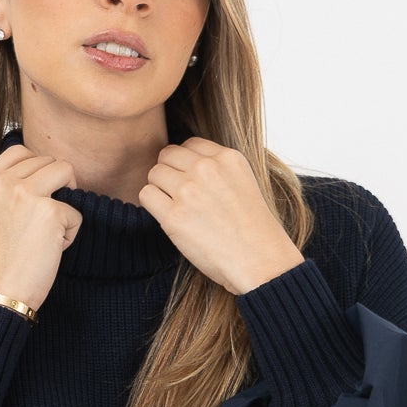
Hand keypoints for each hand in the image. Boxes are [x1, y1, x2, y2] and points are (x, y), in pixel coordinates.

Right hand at [0, 140, 83, 311]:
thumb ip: (3, 192)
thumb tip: (37, 175)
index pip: (19, 152)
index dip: (37, 168)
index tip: (40, 190)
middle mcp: (2, 183)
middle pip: (46, 160)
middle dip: (55, 186)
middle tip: (47, 217)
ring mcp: (26, 194)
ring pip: (66, 171)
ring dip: (66, 200)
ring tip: (52, 228)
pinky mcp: (50, 211)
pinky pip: (76, 212)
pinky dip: (70, 233)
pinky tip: (51, 250)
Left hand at [138, 137, 303, 295]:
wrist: (260, 262)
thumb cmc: (254, 231)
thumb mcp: (244, 184)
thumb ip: (219, 170)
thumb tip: (186, 166)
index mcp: (228, 158)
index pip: (190, 144)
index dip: (185, 162)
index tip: (191, 181)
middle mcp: (206, 168)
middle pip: (167, 155)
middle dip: (169, 173)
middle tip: (179, 196)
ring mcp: (188, 191)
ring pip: (154, 174)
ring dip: (160, 189)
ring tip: (176, 208)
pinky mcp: (173, 216)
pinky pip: (146, 195)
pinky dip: (152, 205)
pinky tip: (169, 218)